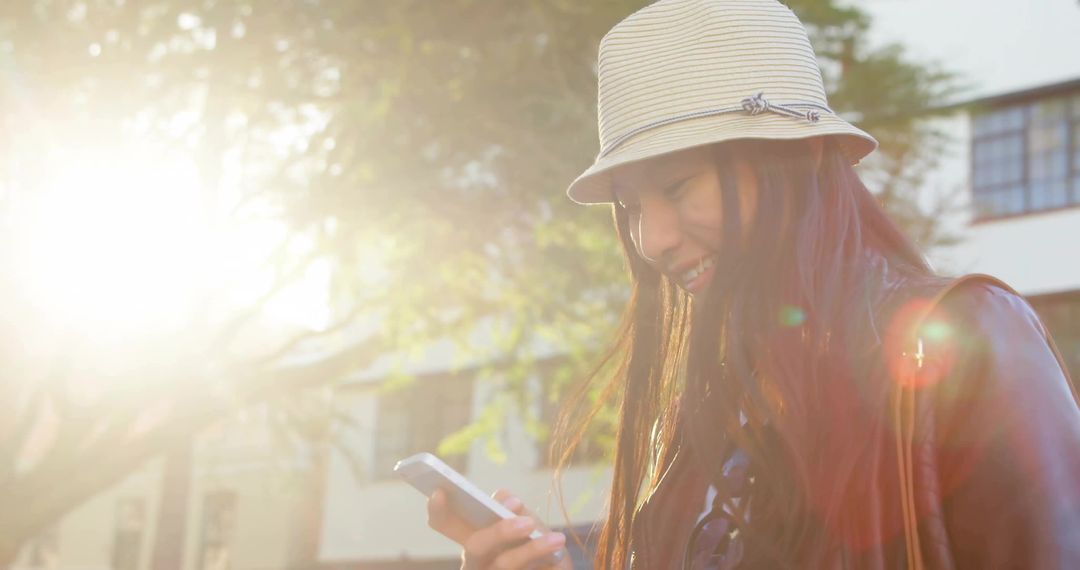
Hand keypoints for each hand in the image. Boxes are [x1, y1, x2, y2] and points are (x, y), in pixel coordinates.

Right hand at [427, 488, 573, 569]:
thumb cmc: (542, 551)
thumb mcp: (532, 526)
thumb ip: (516, 511)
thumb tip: (507, 501)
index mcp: (475, 539)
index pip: (445, 524)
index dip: (438, 510)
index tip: (440, 492)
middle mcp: (475, 561)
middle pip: (474, 546)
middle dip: (499, 532)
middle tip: (527, 523)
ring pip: (501, 565)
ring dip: (531, 550)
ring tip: (556, 539)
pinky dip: (541, 561)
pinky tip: (557, 553)